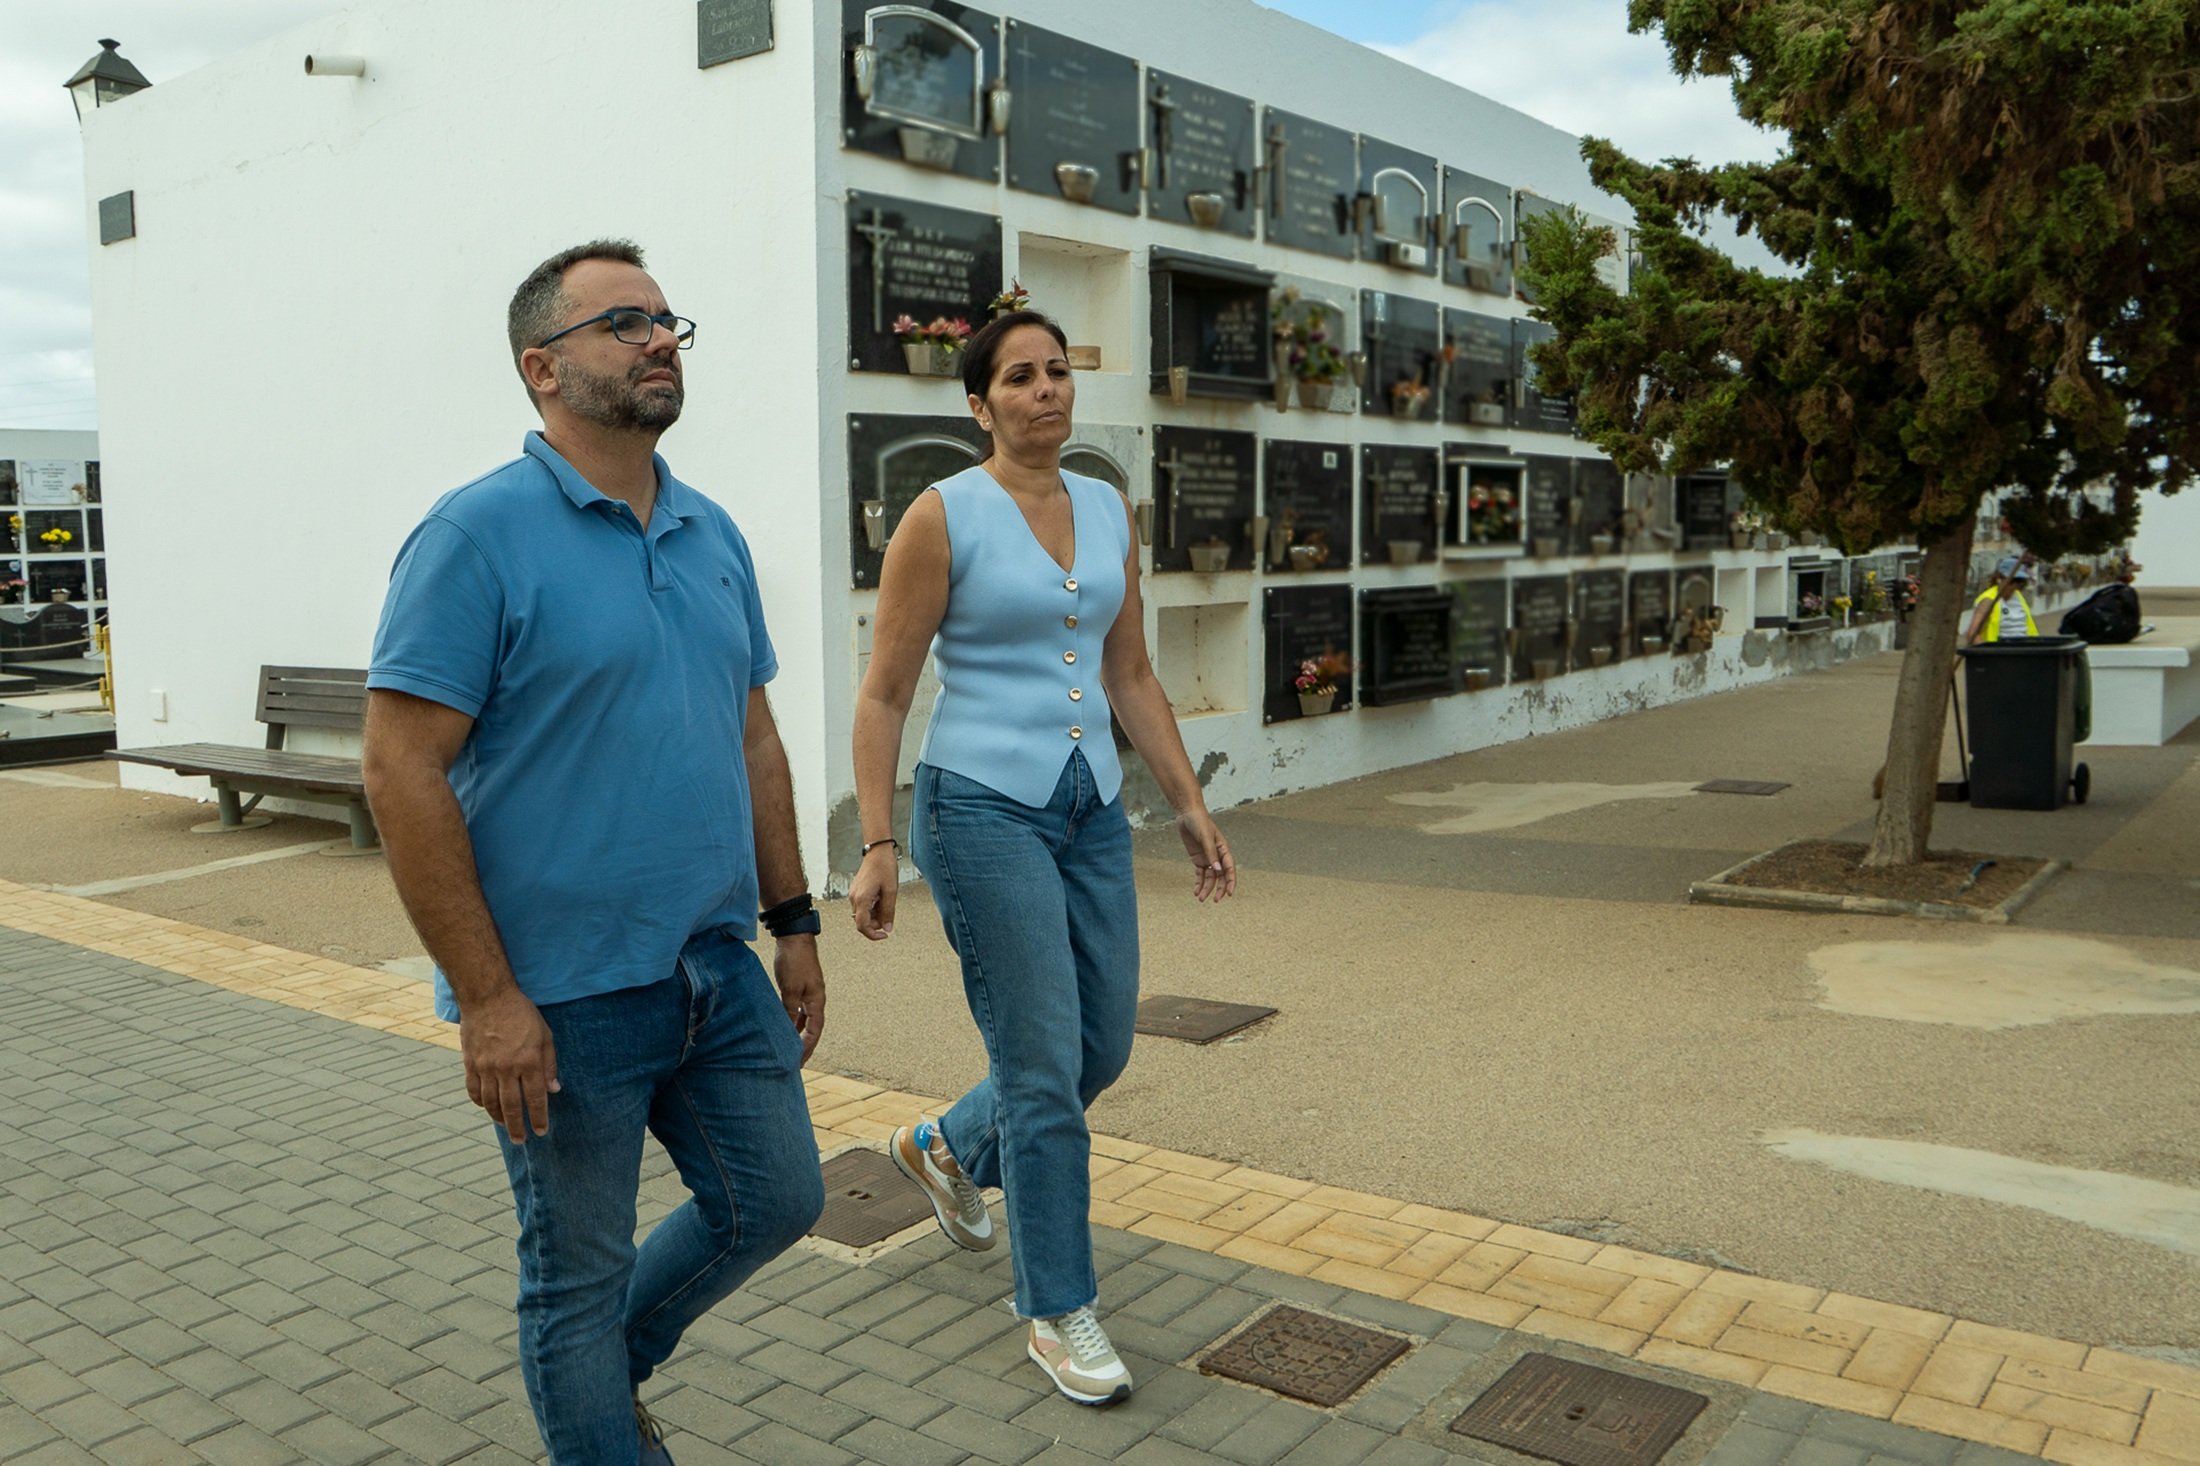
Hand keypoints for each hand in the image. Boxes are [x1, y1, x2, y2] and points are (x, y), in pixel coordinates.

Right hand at [458, 987, 558, 1142]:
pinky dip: (480, 1102)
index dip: (538, 1118)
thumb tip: (554, 1090)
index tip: (540, 1131)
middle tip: (521, 1140)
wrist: (488, 997)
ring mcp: (485, 1067)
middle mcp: (506, 1068)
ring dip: (498, 1118)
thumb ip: (550, 1064)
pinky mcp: (470, 1063)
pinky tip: (487, 1107)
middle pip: (511, 1106)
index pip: (535, 1098)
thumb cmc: (521, 1014)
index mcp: (528, 1062)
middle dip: (517, 1127)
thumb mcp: (545, 1035)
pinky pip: (474, 1090)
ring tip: (505, 1127)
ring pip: (491, 1102)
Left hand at [773, 936, 824, 1062]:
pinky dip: (792, 1019)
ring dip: (798, 1033)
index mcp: (817, 1000)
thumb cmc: (794, 961)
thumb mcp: (790, 989)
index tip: (799, 1061)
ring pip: (804, 1019)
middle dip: (804, 1044)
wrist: (794, 936)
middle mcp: (815, 998)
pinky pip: (798, 1009)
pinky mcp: (800, 986)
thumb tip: (787, 1030)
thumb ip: (789, 1010)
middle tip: (796, 1060)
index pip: (815, 1030)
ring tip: (789, 1047)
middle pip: (812, 1027)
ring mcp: (808, 992)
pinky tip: (783, 1025)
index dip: (807, 1047)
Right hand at [849, 846, 898, 940]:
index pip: (862, 926)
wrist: (877, 852)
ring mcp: (854, 895)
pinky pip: (863, 906)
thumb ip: (888, 912)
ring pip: (863, 914)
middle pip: (862, 921)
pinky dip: (873, 908)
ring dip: (875, 915)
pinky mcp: (856, 892)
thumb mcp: (891, 891)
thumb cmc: (884, 867)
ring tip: (886, 901)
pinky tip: (881, 898)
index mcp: (861, 899)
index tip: (884, 935)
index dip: (873, 935)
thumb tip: (887, 928)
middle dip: (876, 923)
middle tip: (889, 914)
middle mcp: (854, 898)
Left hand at [1175, 808, 1236, 901]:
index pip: (1230, 869)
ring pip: (1210, 878)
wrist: (1187, 814)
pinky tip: (1196, 891)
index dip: (1231, 882)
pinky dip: (1198, 883)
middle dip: (1219, 889)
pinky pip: (1200, 874)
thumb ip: (1211, 854)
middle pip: (1221, 876)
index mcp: (1224, 849)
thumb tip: (1218, 870)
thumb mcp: (1205, 837)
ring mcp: (1208, 858)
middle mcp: (1217, 856)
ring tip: (1201, 899)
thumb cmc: (1199, 822)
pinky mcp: (1198, 859)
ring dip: (1206, 888)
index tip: (1229, 894)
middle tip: (1215, 900)